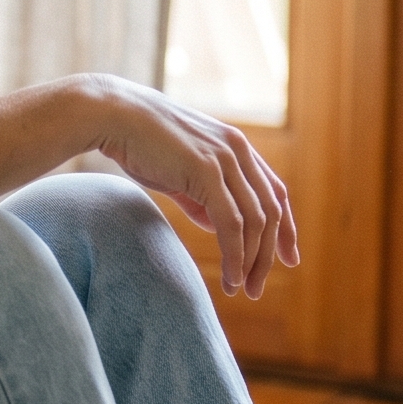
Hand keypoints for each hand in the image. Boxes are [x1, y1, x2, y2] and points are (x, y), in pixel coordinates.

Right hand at [77, 76, 299, 298]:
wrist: (113, 115)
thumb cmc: (140, 142)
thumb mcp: (180, 171)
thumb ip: (203, 197)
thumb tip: (219, 226)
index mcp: (236, 146)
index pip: (275, 193)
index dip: (286, 228)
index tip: (289, 259)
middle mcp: (238, 150)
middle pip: (272, 212)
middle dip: (269, 255)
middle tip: (256, 288)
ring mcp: (224, 159)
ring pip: (255, 222)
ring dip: (252, 261)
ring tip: (240, 288)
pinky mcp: (206, 171)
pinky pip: (232, 224)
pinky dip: (235, 255)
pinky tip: (230, 278)